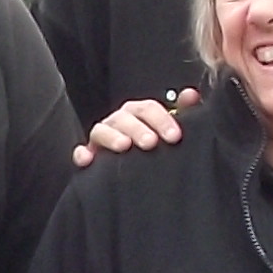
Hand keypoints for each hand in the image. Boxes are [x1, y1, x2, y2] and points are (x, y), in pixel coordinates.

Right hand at [72, 91, 193, 166]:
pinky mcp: (90, 155)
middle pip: (125, 117)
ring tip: (124, 146)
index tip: (174, 137)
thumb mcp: (170, 129)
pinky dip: (82, 153)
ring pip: (102, 130)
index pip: (148, 109)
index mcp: (139, 114)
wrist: (142, 178)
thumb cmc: (156, 146)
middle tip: (151, 143)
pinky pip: (82, 152)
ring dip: (112, 136)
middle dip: (138, 128)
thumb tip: (191, 95)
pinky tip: (88, 159)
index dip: (162, 120)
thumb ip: (183, 111)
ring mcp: (102, 138)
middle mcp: (120, 122)